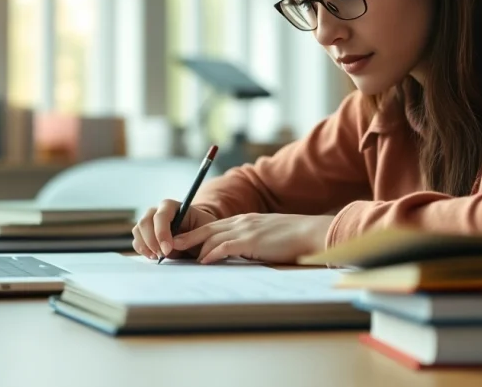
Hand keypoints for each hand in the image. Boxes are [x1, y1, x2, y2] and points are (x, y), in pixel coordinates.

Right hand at [132, 199, 218, 259]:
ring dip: (146, 246)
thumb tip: (173, 245)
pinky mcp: (144, 233)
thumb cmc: (202, 230)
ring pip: (138, 231)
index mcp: (171, 206)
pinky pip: (137, 241)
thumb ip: (189, 235)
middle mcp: (157, 211)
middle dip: (152, 241)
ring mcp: (148, 221)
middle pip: (145, 222)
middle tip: (163, 255)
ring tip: (159, 256)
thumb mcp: (203, 230)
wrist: (198, 235)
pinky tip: (154, 256)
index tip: (167, 250)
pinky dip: (142, 250)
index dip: (161, 233)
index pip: (160, 216)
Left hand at [171, 213, 333, 264]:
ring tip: (179, 256)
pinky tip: (203, 261)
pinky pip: (225, 246)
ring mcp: (245, 229)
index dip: (196, 234)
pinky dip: (212, 254)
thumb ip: (251, 241)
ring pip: (211, 237)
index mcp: (244, 220)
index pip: (213, 226)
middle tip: (170, 246)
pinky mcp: (251, 240)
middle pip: (206, 229)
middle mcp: (241, 221)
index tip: (182, 241)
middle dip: (186, 238)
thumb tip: (240, 253)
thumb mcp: (267, 235)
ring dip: (194, 249)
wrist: (310, 232)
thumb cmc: (292, 238)